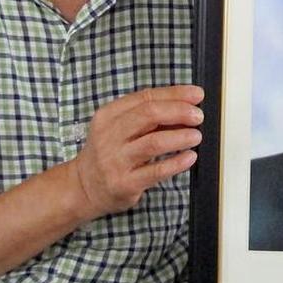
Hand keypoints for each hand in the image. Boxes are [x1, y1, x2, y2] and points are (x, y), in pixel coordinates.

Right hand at [69, 85, 204, 219]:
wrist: (84, 188)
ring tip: (196, 135)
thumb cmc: (108, 154)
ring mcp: (116, 160)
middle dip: (179, 111)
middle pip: (149, 114)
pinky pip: (156, 171)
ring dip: (180, 136)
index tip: (196, 95)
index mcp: (108, 115)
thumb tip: (186, 107)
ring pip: (154, 142)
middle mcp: (109, 135)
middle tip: (198, 116)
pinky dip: (177, 162)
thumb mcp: (118, 128)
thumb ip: (147, 117)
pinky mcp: (124, 183)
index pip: (146, 97)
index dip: (175, 94)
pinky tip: (190, 157)